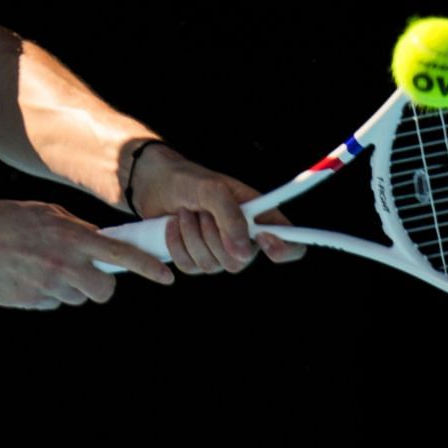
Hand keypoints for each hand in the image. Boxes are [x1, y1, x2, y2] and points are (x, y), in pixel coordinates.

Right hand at [0, 202, 173, 309]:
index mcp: (71, 237)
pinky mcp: (31, 302)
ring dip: (69, 287)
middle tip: (86, 274)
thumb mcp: (46, 214)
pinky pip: (52, 302)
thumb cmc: (6, 220)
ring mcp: (47, 286)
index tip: (167, 277)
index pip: (120, 255)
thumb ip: (77, 230)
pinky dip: (46, 293)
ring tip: (42, 267)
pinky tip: (27, 275)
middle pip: (102, 291)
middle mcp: (63, 264)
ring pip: (76, 298)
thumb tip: (101, 245)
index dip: (147, 267)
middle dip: (99, 286)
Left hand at [127, 143, 305, 273]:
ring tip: (186, 212)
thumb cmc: (190, 180)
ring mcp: (219, 252)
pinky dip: (177, 244)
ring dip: (192, 236)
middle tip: (202, 211)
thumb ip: (231, 218)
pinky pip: (189, 267)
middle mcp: (244, 239)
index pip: (291, 244)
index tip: (264, 240)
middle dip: (214, 237)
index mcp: (259, 218)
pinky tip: (173, 224)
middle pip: (241, 262)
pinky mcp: (195, 260)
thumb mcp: (213, 189)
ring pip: (211, 265)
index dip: (285, 249)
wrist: (156, 183)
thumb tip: (244, 253)